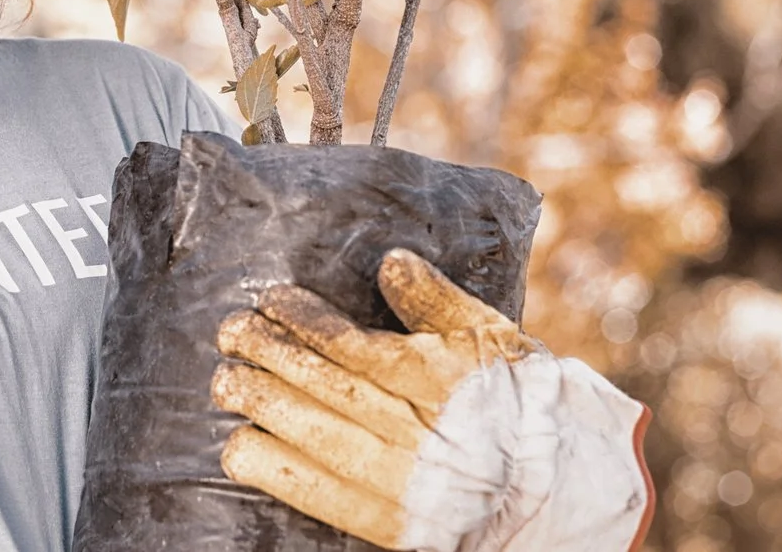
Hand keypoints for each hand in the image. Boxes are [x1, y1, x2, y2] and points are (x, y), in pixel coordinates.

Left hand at [211, 249, 653, 551]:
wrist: (556, 493)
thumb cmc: (525, 406)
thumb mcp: (493, 338)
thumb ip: (438, 302)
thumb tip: (391, 262)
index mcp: (432, 377)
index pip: (348, 342)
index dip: (302, 318)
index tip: (271, 298)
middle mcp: (407, 426)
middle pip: (319, 383)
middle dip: (266, 354)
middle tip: (229, 331)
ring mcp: (393, 478)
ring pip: (307, 433)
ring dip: (258, 404)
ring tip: (224, 382)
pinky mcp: (383, 520)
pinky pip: (313, 493)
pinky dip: (271, 469)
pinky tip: (239, 448)